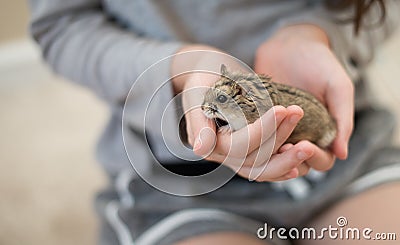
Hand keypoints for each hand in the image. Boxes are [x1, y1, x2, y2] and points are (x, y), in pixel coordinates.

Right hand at [172, 45, 314, 180]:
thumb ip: (197, 122)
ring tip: (309, 144)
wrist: (209, 81)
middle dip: (280, 138)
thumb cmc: (202, 84)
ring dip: (289, 157)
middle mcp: (224, 157)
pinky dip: (285, 166)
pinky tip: (303, 159)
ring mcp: (237, 159)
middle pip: (255, 160)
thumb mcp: (194, 95)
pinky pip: (268, 168)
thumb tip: (201, 149)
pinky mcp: (249, 156)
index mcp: (210, 145)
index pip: (240, 144)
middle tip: (299, 115)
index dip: (263, 129)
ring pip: (264, 168)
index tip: (282, 109)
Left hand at [254, 24, 353, 171]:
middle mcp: (300, 136)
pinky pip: (256, 139)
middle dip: (290, 159)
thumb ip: (342, 118)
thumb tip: (342, 154)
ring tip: (266, 143)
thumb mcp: (337, 87)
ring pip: (273, 156)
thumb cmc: (319, 63)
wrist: (290, 44)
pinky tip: (250, 134)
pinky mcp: (258, 122)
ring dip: (270, 154)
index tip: (305, 146)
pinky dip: (254, 140)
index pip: (323, 160)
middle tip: (283, 145)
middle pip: (296, 164)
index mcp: (324, 133)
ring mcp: (277, 131)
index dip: (315, 158)